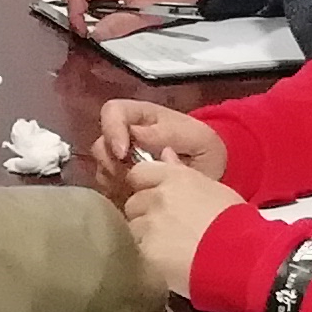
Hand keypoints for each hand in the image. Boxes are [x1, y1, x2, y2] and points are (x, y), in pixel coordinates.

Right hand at [92, 100, 229, 192]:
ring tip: (139, 190)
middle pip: (101, 145)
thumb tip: (137, 134)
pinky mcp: (120, 184)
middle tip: (131, 179)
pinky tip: (139, 199)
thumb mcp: (198, 138)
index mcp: (142, 116)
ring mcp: (120, 161)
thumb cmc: (205, 150)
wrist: (210, 176)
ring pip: (101, 169)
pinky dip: (119, 195)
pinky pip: (108, 190)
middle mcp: (125, 136)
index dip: (112, 130)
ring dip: (116, 181)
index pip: (112, 112)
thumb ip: (169, 134)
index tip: (123, 153)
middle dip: (112, 163)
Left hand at [115, 155, 242, 303]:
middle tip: (165, 227)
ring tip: (168, 246)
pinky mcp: (146, 250)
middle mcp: (157, 197)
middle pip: (133, 202)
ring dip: (144, 235)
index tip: (153, 196)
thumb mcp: (214, 188)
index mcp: (174, 178)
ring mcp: (149, 224)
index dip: (143, 185)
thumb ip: (183, 172)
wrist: (241, 257)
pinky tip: (167, 261)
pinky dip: (148, 255)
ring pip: (133, 227)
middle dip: (144, 213)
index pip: (139, 173)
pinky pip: (138, 250)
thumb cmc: (236, 222)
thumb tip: (164, 153)